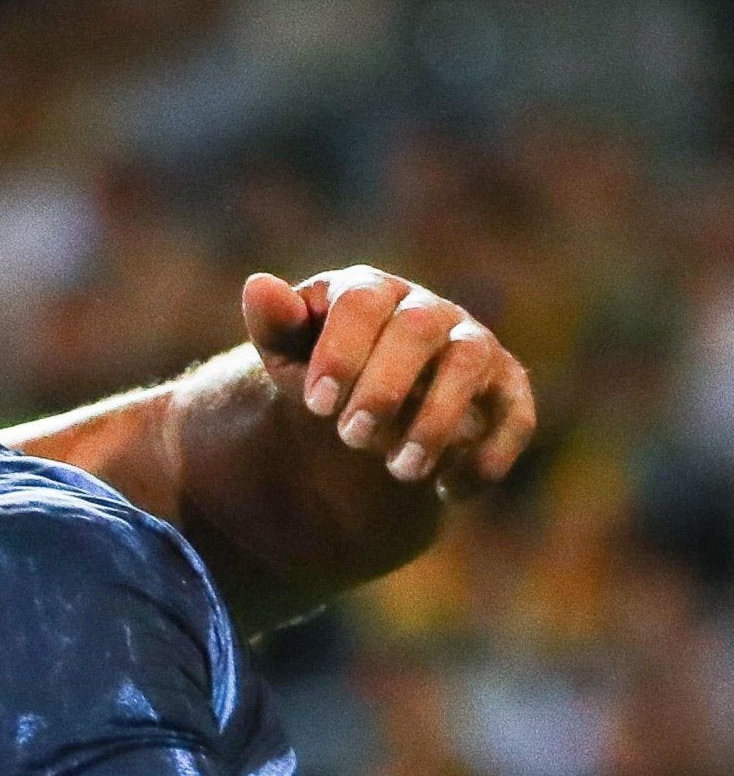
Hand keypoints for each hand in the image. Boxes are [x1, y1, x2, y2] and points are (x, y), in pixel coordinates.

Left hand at [242, 266, 534, 497]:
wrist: (367, 404)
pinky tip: (449, 491)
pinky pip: (516, 413)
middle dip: (385, 388)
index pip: (362, 302)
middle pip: (418, 329)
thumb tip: (258, 285)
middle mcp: (428, 310)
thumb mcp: (288, 354)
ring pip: (470, 363)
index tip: (315, 405)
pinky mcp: (507, 389)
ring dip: (437, 420)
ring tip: (400, 472)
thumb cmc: (322, 371)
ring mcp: (473, 345)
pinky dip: (489, 453)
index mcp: (370, 292)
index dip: (340, 352)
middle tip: (349, 438)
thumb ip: (275, 325)